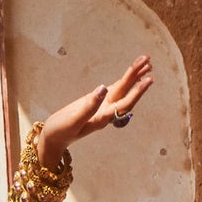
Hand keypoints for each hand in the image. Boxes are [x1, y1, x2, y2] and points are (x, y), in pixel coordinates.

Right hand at [38, 55, 152, 166]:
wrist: (52, 139)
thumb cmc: (60, 132)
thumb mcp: (73, 120)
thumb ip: (89, 106)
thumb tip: (103, 88)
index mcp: (103, 118)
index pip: (124, 103)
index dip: (137, 91)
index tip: (148, 79)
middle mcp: (106, 112)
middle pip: (126, 94)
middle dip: (138, 78)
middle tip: (149, 62)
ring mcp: (102, 107)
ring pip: (121, 90)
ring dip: (133, 77)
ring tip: (146, 63)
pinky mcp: (95, 103)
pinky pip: (113, 90)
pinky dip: (123, 81)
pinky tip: (131, 75)